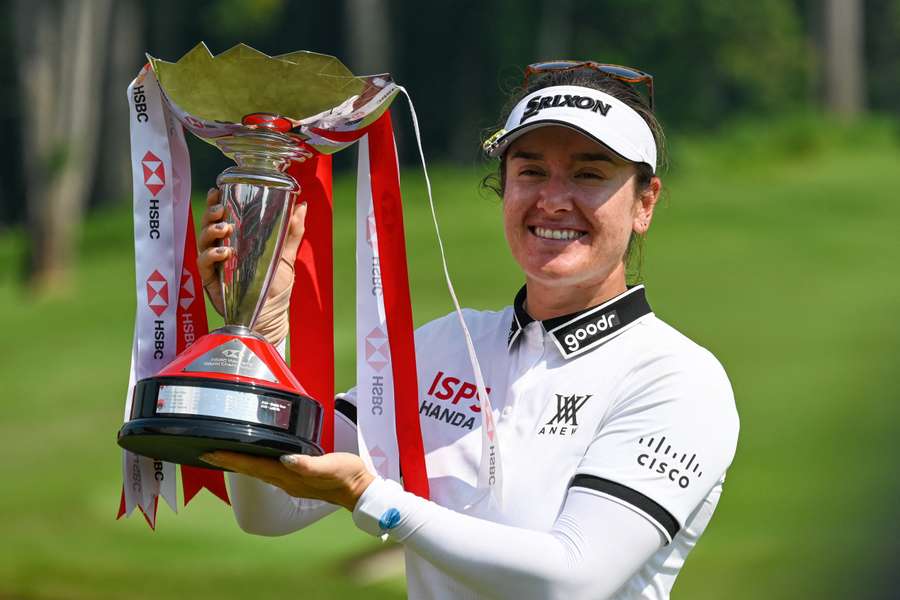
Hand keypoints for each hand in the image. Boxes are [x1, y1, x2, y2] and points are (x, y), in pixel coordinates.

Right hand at [198, 188, 307, 315]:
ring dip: (211, 232)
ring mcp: (215, 267)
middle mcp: (222, 251)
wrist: (272, 315)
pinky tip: (223, 253)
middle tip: (221, 210)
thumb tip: (302, 205)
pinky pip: (204, 266)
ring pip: (203, 243)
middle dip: (211, 215)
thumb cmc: (275, 286)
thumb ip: (292, 233)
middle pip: (208, 227)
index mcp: (236, 241)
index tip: (217, 191)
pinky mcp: (212, 282)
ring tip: (224, 229)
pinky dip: (211, 256)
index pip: (221, 218)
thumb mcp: (286, 256)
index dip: (215, 203)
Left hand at [201, 451, 374, 510]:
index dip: (232, 459)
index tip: (210, 453)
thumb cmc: (347, 476)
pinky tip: (252, 459)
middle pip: (250, 469)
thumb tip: (286, 459)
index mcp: (290, 476)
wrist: (360, 491)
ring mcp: (290, 481)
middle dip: (227, 461)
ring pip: (257, 470)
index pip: (254, 466)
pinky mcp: (297, 478)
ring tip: (221, 455)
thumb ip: (308, 464)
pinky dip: (254, 463)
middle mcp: (285, 480)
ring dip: (238, 463)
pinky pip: (268, 470)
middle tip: (205, 452)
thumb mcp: (331, 466)